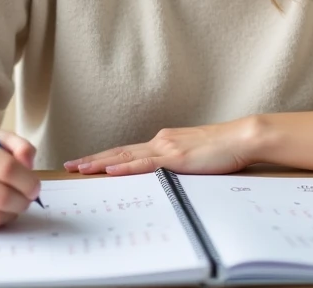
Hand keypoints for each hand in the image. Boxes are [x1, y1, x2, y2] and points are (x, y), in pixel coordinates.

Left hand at [63, 117, 260, 176]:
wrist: (242, 137)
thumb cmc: (223, 149)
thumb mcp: (194, 156)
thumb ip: (176, 163)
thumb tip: (164, 174)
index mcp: (164, 142)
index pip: (128, 151)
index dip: (105, 157)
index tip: (85, 162)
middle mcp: (160, 141)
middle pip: (120, 151)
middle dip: (93, 159)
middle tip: (70, 166)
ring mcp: (167, 148)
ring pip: (126, 156)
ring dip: (101, 162)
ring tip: (80, 168)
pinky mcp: (176, 158)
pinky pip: (146, 164)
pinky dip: (126, 167)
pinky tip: (110, 170)